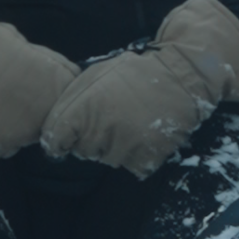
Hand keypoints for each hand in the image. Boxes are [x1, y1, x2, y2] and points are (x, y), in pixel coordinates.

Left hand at [41, 0, 238, 178]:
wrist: (183, 74)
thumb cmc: (135, 72)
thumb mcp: (96, 76)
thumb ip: (70, 103)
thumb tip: (55, 134)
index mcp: (82, 110)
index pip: (55, 143)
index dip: (61, 139)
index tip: (72, 133)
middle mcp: (99, 133)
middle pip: (83, 152)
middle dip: (92, 139)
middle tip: (114, 116)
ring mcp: (124, 148)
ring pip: (108, 159)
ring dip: (116, 147)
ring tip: (132, 122)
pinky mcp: (147, 157)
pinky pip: (134, 166)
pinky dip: (138, 154)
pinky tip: (146, 133)